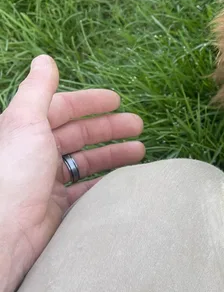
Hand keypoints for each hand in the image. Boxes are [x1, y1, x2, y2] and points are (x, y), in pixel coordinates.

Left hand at [0, 55, 144, 291]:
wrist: (4, 233)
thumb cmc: (13, 173)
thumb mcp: (25, 122)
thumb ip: (37, 90)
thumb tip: (44, 58)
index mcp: (24, 131)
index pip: (61, 109)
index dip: (89, 102)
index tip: (118, 100)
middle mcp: (34, 155)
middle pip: (77, 135)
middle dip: (108, 128)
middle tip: (139, 126)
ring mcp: (46, 183)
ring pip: (86, 162)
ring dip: (112, 154)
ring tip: (140, 151)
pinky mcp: (57, 209)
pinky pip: (87, 191)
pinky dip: (106, 182)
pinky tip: (125, 179)